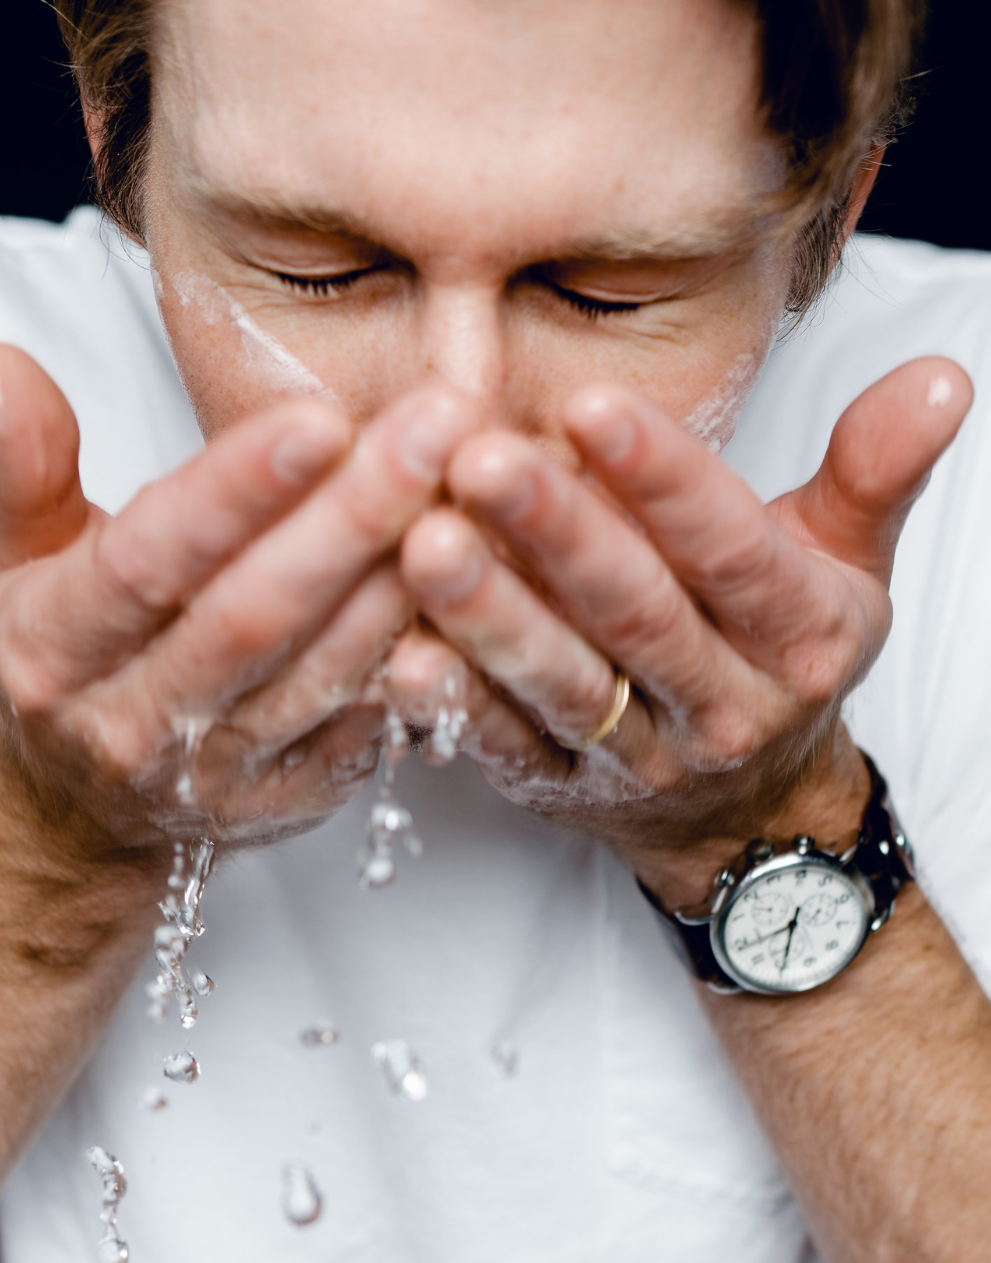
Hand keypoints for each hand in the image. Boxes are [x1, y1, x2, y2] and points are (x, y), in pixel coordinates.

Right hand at [0, 345, 476, 854]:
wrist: (87, 814)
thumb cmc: (67, 666)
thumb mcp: (16, 567)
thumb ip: (23, 468)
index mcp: (55, 648)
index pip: (150, 560)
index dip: (234, 492)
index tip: (318, 418)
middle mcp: (133, 719)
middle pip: (254, 616)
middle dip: (352, 518)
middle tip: (437, 427)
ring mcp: (218, 770)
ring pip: (324, 676)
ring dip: (401, 586)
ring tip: (469, 494)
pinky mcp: (290, 797)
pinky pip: (367, 729)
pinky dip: (423, 663)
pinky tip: (474, 589)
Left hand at [387, 358, 970, 903]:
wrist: (747, 816)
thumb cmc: (783, 659)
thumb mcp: (847, 570)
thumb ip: (874, 475)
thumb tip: (945, 374)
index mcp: (798, 633)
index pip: (732, 550)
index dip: (666, 483)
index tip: (592, 410)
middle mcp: (724, 701)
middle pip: (638, 611)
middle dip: (558, 533)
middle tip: (478, 456)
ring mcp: (641, 755)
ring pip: (567, 682)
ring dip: (492, 614)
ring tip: (423, 540)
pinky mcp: (565, 788)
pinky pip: (509, 749)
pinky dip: (455, 706)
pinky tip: (397, 654)